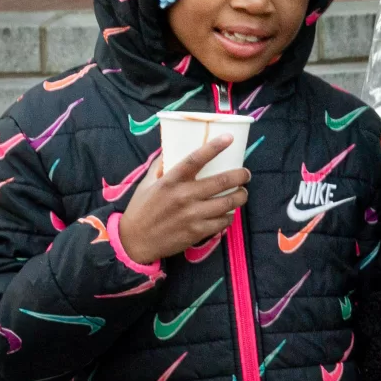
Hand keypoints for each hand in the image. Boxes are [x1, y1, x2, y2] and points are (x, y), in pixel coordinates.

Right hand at [115, 137, 250, 263]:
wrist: (134, 241)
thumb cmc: (141, 209)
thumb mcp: (146, 183)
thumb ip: (160, 166)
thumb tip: (170, 148)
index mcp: (170, 181)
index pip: (195, 159)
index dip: (214, 147)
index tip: (229, 138)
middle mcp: (184, 196)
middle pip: (221, 182)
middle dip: (240, 176)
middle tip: (246, 174)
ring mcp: (192, 215)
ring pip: (228, 203)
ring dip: (240, 196)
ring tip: (242, 193)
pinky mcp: (197, 232)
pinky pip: (222, 221)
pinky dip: (229, 216)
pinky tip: (228, 212)